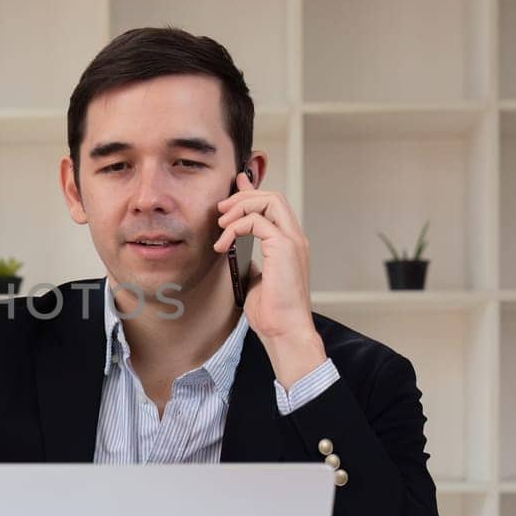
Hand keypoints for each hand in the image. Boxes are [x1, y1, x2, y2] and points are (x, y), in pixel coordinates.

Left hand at [213, 172, 324, 386]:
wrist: (284, 331)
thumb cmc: (271, 312)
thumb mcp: (254, 279)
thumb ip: (249, 259)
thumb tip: (234, 249)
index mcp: (289, 243)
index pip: (273, 205)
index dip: (252, 191)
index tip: (235, 184)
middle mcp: (295, 238)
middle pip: (272, 196)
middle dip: (242, 197)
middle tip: (220, 211)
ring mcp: (292, 241)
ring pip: (268, 201)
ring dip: (239, 208)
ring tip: (221, 226)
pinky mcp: (284, 248)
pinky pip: (258, 221)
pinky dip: (236, 227)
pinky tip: (224, 243)